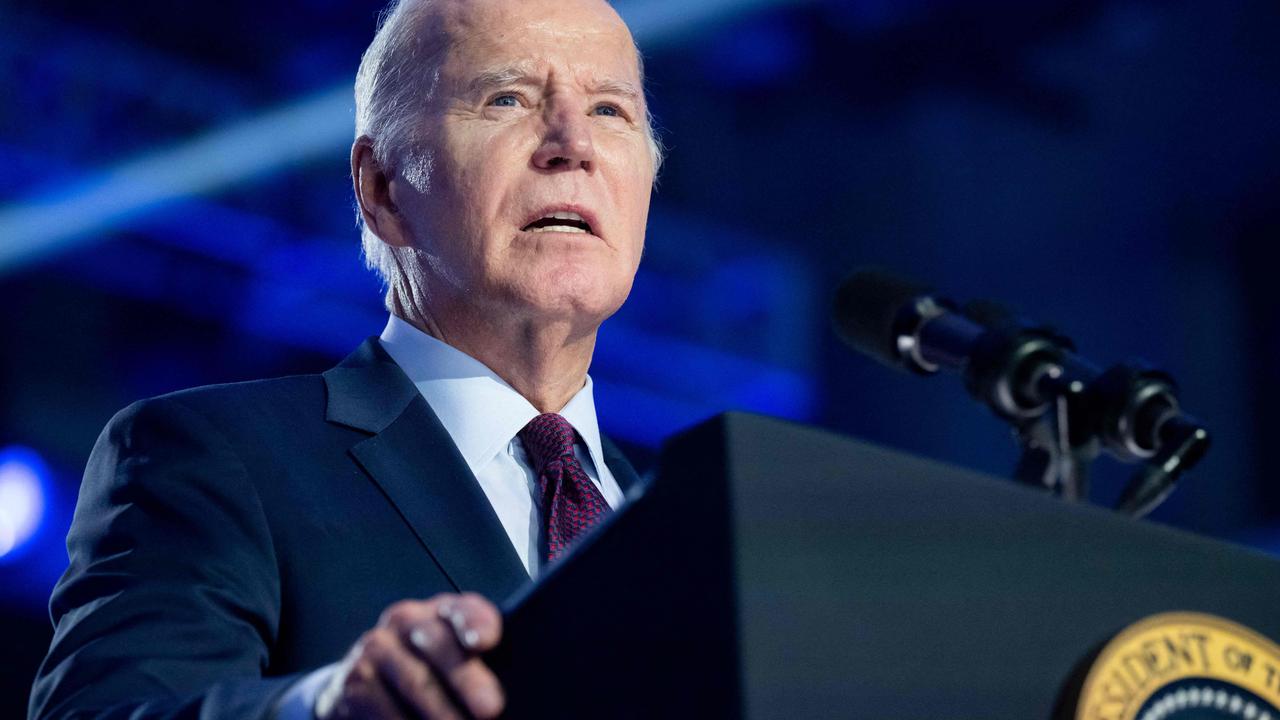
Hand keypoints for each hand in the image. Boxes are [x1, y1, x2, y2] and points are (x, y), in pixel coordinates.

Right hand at [315, 593, 504, 719]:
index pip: (463, 609)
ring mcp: (376, 649)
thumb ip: (480, 664)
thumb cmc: (434, 674)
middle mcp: (407, 620)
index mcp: (442, 611)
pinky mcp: (354, 683)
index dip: (475, 622)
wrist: (370, 686)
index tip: (484, 641)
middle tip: (491, 709)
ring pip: (415, 682)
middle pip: (439, 646)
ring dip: (441, 713)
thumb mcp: (459, 661)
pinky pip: (385, 709)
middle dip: (467, 680)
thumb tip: (498, 698)